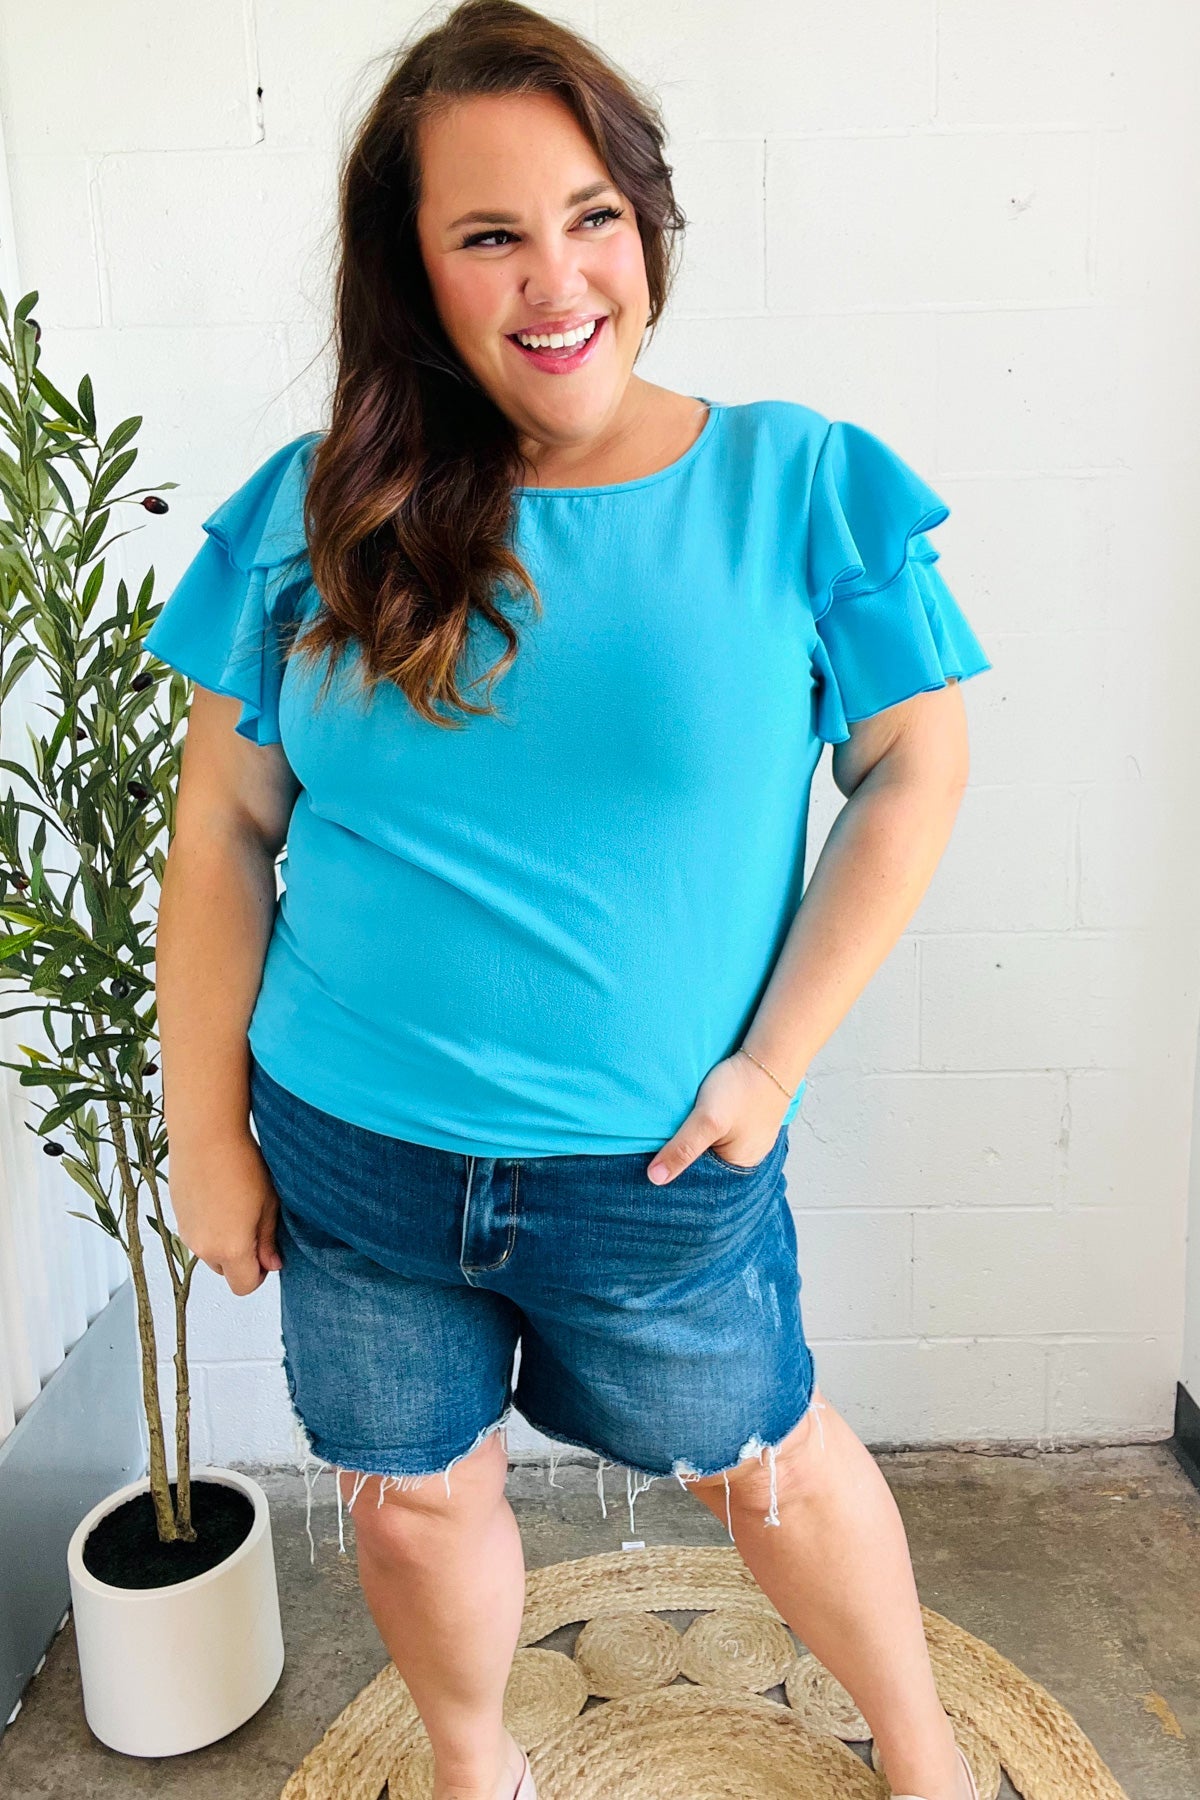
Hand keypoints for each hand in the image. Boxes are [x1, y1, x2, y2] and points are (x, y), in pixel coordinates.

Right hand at [168, 1132, 283, 1295]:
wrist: (205, 1134)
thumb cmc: (241, 1164)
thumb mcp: (268, 1204)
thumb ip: (268, 1241)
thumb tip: (272, 1265)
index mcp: (231, 1249)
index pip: (246, 1286)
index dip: (260, 1274)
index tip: (267, 1253)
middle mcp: (205, 1248)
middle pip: (226, 1272)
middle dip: (241, 1258)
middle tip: (254, 1224)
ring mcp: (188, 1234)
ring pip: (211, 1253)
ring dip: (224, 1241)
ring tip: (236, 1205)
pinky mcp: (178, 1217)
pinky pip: (197, 1234)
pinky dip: (209, 1226)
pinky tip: (220, 1196)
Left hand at [646, 1048, 798, 1184]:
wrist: (769, 1055)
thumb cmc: (741, 1086)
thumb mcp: (707, 1120)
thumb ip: (683, 1148)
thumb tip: (655, 1179)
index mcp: (740, 1166)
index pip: (701, 1180)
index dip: (678, 1172)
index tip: (656, 1163)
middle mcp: (747, 1157)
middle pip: (707, 1165)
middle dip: (687, 1156)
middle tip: (662, 1144)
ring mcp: (749, 1139)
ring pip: (713, 1148)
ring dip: (696, 1140)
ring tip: (679, 1130)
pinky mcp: (747, 1122)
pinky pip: (722, 1133)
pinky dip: (708, 1129)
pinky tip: (698, 1120)